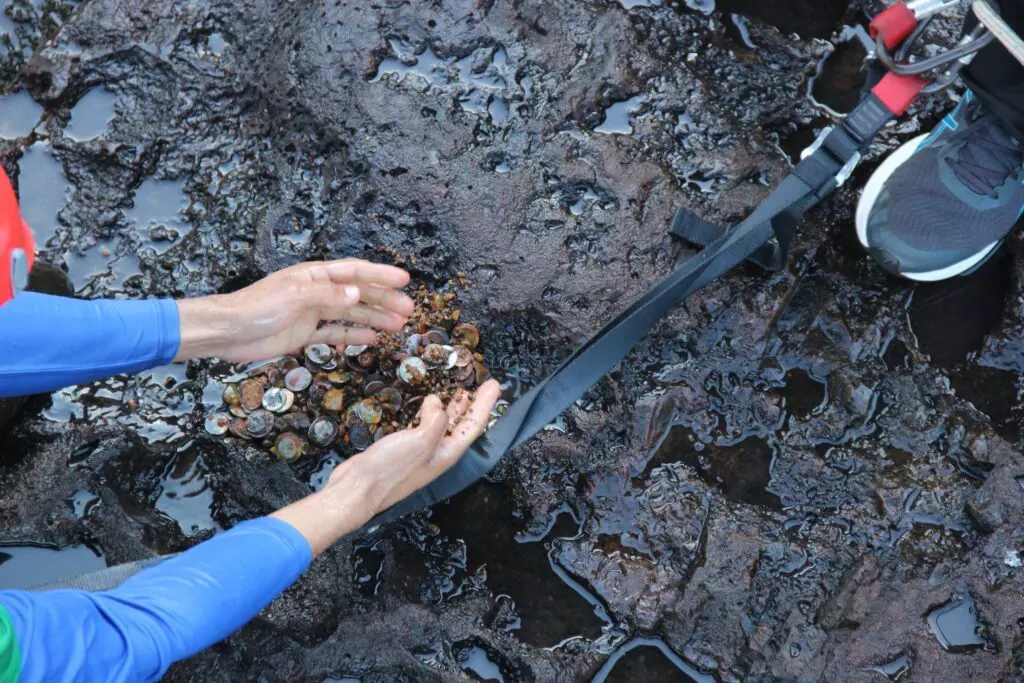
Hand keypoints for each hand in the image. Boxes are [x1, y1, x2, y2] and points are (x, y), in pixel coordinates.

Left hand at [174, 259, 414, 361]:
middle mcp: (317, 292)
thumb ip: (326, 295)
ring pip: (351, 314)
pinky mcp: (304, 334)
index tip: (404, 280)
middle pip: (357, 294)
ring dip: (374, 318)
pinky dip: (354, 335)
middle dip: (384, 300)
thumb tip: (357, 294)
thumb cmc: (256, 308)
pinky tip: (372, 338)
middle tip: (408, 310)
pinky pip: (335, 333)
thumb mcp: (293, 297)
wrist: (228, 332)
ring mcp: (311, 313)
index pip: (354, 272)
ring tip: (398, 325)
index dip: (380, 274)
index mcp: (314, 276)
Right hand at [271, 379, 501, 555]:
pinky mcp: (403, 449)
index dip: (485, 403)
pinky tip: (427, 406)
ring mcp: (421, 452)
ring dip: (453, 408)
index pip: (473, 425)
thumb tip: (437, 402)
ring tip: (460, 392)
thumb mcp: (421, 440)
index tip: (495, 384)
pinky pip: (424, 426)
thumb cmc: (391, 468)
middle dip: (473, 405)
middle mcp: (438, 453)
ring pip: (443, 425)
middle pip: (462, 425)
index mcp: (447, 453)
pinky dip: (430, 413)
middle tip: (483, 385)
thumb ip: (436, 419)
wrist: (357, 489)